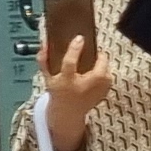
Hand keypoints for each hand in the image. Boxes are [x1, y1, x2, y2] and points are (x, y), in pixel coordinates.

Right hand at [35, 31, 111, 150]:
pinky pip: (107, 74)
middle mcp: (85, 85)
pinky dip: (101, 71)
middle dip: (95, 54)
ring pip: (105, 66)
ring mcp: (98, 89)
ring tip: (89, 65)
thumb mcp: (48, 77)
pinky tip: (92, 74)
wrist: (69, 113)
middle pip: (100, 63)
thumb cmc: (59, 92)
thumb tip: (45, 44)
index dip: (75, 49)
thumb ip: (44, 60)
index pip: (70, 62)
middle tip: (88, 52)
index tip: (79, 38)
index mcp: (67, 80)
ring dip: (98, 63)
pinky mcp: (106, 90)